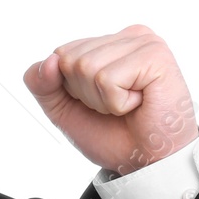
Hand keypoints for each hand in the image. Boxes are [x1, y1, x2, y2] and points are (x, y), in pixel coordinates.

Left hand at [21, 24, 196, 175]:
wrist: (145, 162)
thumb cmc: (112, 134)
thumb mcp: (63, 108)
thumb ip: (42, 83)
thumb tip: (49, 61)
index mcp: (109, 42)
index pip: (60, 54)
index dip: (70, 88)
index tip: (100, 101)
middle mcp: (128, 37)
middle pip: (69, 59)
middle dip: (85, 93)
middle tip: (116, 107)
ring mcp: (144, 43)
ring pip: (86, 67)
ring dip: (102, 100)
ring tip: (128, 106)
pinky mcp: (155, 56)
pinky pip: (107, 79)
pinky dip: (117, 103)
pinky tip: (139, 104)